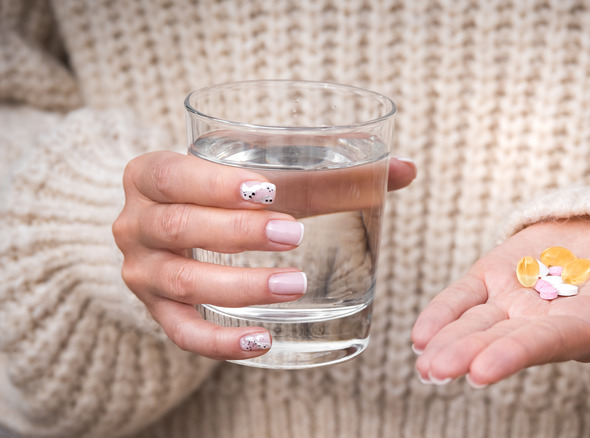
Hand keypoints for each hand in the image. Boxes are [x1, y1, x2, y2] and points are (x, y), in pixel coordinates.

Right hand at [113, 151, 414, 359]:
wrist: (166, 222)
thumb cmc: (222, 190)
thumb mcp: (257, 170)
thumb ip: (328, 169)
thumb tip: (406, 169)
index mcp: (151, 175)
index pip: (171, 174)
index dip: (213, 183)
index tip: (267, 189)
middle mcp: (133, 222)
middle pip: (178, 228)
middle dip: (237, 233)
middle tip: (296, 234)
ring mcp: (141, 271)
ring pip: (182, 282)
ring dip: (239, 286)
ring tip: (295, 285)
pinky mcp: (156, 312)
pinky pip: (182, 334)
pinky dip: (220, 341)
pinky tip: (263, 340)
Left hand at [411, 216, 589, 386]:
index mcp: (585, 328)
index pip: (543, 344)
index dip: (511, 355)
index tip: (480, 371)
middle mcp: (544, 322)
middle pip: (500, 340)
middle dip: (466, 355)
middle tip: (434, 371)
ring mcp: (518, 298)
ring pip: (476, 323)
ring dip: (448, 340)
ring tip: (422, 357)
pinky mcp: (499, 272)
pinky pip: (465, 295)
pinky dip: (443, 312)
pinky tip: (421, 333)